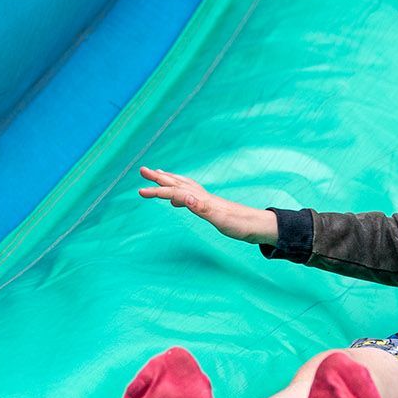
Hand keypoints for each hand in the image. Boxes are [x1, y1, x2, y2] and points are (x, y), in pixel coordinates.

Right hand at [136, 167, 274, 242]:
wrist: (258, 226)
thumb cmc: (240, 225)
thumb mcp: (220, 219)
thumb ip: (201, 208)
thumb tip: (183, 197)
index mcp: (202, 199)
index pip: (174, 192)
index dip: (157, 191)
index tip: (140, 191)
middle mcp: (203, 196)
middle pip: (178, 183)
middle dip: (159, 177)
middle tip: (143, 170)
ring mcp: (207, 200)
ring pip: (184, 186)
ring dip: (169, 180)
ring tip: (158, 175)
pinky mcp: (211, 206)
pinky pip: (190, 195)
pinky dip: (180, 192)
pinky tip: (178, 197)